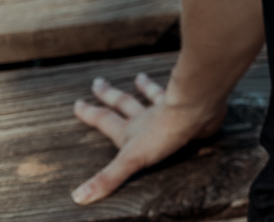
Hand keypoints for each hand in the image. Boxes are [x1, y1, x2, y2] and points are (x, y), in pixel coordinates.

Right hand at [70, 72, 225, 204]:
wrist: (194, 113)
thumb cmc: (162, 136)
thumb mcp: (130, 161)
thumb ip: (107, 178)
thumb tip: (79, 197)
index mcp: (129, 130)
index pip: (104, 120)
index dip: (89, 114)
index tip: (77, 104)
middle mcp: (144, 117)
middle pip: (122, 103)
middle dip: (108, 95)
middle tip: (97, 83)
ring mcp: (165, 109)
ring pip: (150, 95)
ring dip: (144, 86)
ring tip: (139, 78)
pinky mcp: (185, 107)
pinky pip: (177, 94)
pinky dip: (174, 87)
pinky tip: (177, 79)